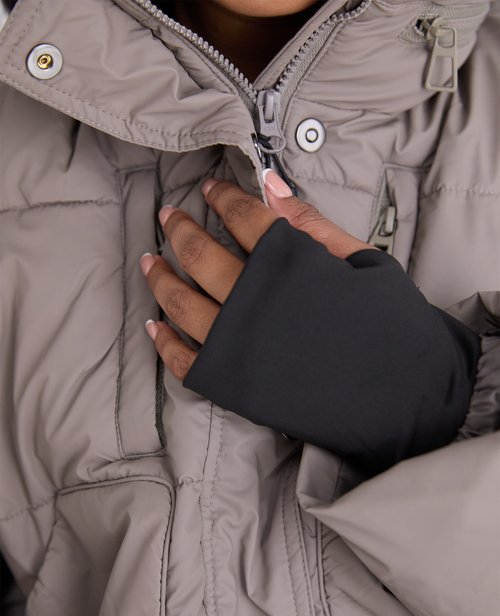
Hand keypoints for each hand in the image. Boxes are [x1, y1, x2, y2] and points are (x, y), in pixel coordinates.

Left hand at [141, 170, 477, 471]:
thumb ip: (312, 225)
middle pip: (202, 256)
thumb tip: (271, 187)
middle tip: (170, 216)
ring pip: (182, 304)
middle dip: (182, 230)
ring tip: (151, 261)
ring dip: (162, 279)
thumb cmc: (391, 325)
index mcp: (288, 264)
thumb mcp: (362, 261)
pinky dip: (165, 343)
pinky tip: (153, 325)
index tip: (211, 190)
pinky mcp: (232, 384)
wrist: (402, 396)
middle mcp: (253, 300)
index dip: (224, 199)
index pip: (243, 218)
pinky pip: (185, 360)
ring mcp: (237, 344)